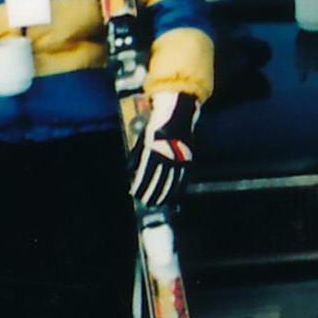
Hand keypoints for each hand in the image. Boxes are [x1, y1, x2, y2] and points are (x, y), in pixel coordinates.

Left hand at [130, 92, 199, 211]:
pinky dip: (178, 188)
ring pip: (171, 181)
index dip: (140, 186)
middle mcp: (167, 155)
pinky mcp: (188, 158)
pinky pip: (183, 177)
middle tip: (146, 203)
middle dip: (151, 193)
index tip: (135, 195)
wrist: (178, 114)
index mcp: (153, 150)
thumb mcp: (143, 139)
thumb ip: (136, 156)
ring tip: (158, 203)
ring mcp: (179, 157)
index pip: (145, 173)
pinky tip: (173, 196)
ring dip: (164, 194)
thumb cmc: (156, 127)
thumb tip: (129, 172)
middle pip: (158, 180)